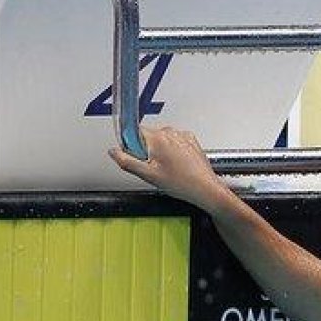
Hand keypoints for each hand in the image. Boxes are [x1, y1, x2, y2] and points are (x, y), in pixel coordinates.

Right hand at [109, 126, 231, 211]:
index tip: (137, 157)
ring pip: (162, 140)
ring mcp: (182, 136)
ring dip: (160, 151)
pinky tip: (177, 166)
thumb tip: (114, 152)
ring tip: (168, 169)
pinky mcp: (191, 141)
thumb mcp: (148, 175)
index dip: (132, 145)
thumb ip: (126, 161)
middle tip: (154, 167)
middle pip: (148, 136)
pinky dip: (173, 152)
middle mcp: (171, 132)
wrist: (205, 188)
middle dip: (146, 150)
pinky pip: (175, 143)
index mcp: (158, 138)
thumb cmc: (182, 183)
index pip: (134, 131)